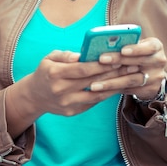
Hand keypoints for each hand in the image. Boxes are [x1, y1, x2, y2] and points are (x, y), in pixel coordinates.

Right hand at [5, 49, 142, 137]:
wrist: (35, 96)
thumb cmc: (45, 72)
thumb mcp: (49, 58)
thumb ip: (65, 55)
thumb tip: (81, 54)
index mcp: (55, 73)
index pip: (82, 69)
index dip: (100, 64)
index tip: (116, 58)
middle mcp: (61, 90)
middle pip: (92, 81)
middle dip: (113, 73)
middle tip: (131, 66)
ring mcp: (67, 103)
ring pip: (96, 95)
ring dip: (115, 86)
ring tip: (130, 77)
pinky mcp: (73, 112)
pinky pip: (93, 102)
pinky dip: (106, 94)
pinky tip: (118, 86)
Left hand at [88, 37, 166, 99]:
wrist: (151, 73)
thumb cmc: (136, 53)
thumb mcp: (135, 46)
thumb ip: (123, 43)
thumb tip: (99, 42)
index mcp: (155, 46)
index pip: (149, 47)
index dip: (136, 49)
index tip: (122, 50)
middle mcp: (158, 61)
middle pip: (138, 61)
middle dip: (118, 60)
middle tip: (101, 59)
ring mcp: (155, 77)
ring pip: (131, 79)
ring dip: (111, 81)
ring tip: (94, 83)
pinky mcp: (147, 90)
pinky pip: (127, 89)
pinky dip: (112, 89)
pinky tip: (99, 90)